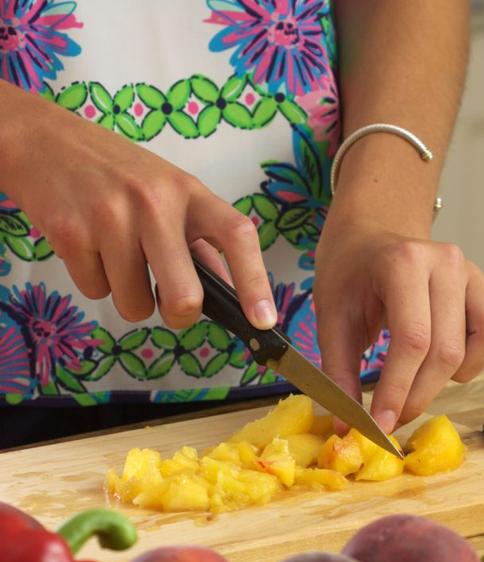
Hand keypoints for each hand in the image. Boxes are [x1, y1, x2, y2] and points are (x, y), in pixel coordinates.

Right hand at [0, 81, 275, 329]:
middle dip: (179, 314)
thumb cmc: (117, 174)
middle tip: (167, 301)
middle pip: (185, 297)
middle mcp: (154, 202)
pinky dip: (94, 281)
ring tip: (115, 254)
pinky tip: (89, 246)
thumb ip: (200, 243)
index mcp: (189, 192)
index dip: (255, 283)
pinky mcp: (72, 233)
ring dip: (128, 294)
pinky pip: (95, 292)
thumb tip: (234, 293)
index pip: (236, 236)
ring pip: (135, 305)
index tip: (264, 321)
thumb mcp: (167, 193)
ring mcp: (111, 217)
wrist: (43, 141)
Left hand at [314, 219, 483, 432]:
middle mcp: (449, 263)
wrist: (371, 235)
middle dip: (419, 395)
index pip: (413, 340)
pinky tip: (445, 357)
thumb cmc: (350, 274)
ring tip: (418, 370)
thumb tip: (348, 427)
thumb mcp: (331, 318)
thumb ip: (339, 372)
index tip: (381, 425)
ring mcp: (475, 275)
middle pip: (447, 351)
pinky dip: (479, 360)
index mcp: (405, 262)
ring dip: (452, 376)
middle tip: (393, 418)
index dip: (399, 390)